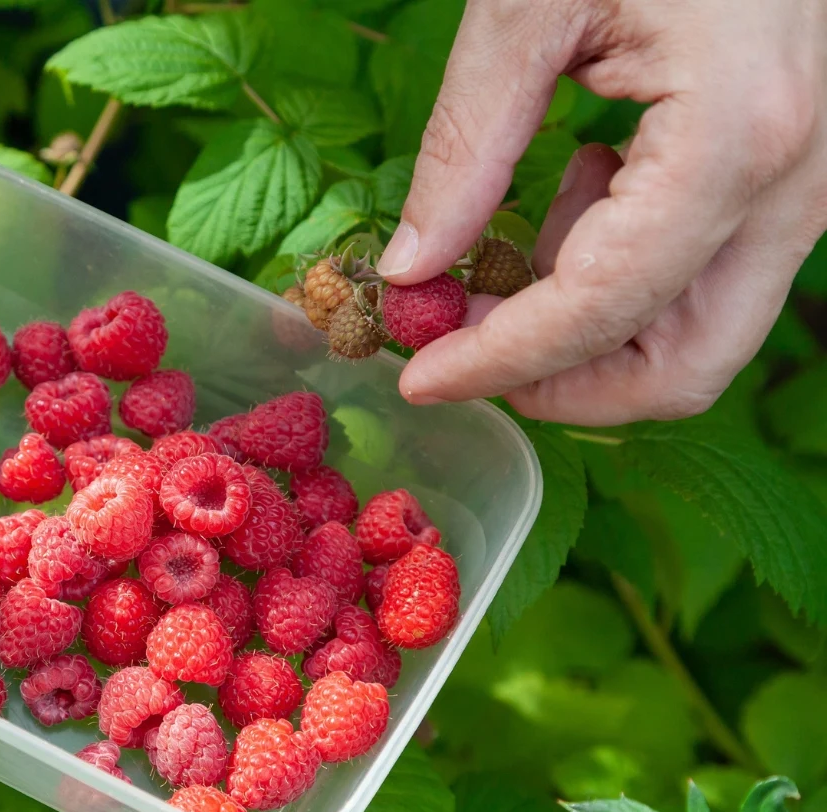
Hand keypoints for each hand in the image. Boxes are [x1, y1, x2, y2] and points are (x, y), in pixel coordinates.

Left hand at [377, 0, 826, 425]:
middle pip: (683, 366)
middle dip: (563, 386)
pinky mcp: (793, 171)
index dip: (497, 363)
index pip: (600, 310)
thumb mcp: (528, 3)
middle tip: (466, 350)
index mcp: (735, 137)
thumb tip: (411, 268)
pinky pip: (712, 272)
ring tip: (516, 248)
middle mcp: (796, 181)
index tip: (417, 377)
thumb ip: (467, 146)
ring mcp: (810, 182)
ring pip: (703, 332)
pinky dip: (628, 274)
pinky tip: (580, 190)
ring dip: (593, 332)